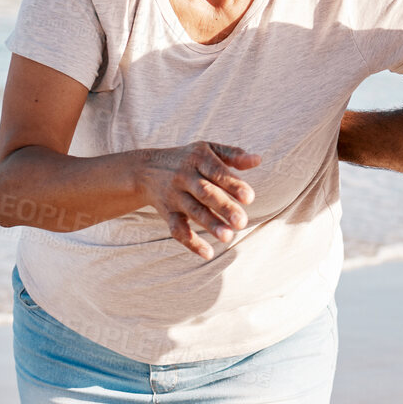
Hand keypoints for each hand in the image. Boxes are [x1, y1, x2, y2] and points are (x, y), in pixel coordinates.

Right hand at [136, 141, 260, 259]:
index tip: (249, 198)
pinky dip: (191, 242)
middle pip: (205, 193)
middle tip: (242, 222)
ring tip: (228, 237)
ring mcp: (175, 196)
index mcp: (198, 159)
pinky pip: (177, 229)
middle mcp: (184, 177)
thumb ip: (234, 154)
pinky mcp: (167, 213)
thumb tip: (258, 160)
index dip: (232, 185)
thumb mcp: (208, 149)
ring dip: (210, 225)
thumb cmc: (188, 159)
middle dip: (223, 208)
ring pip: (193, 212)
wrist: (145, 170)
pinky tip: (208, 253)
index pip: (216, 172)